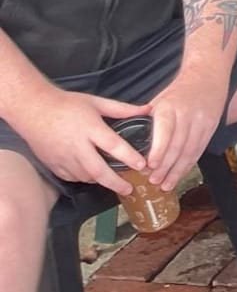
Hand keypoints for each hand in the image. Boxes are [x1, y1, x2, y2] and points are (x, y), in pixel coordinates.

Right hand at [13, 88, 149, 192]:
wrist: (33, 110)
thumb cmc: (68, 104)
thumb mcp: (97, 102)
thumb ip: (123, 109)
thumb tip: (148, 109)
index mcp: (90, 128)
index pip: (113, 145)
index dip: (128, 156)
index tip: (142, 165)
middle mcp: (77, 146)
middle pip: (98, 170)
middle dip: (116, 182)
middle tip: (130, 189)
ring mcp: (63, 158)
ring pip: (86, 176)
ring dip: (101, 181)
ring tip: (116, 182)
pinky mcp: (53, 165)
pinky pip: (72, 177)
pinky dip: (84, 178)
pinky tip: (93, 176)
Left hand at [144, 64, 229, 189]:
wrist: (208, 74)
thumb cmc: (179, 90)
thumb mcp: (160, 100)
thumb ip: (148, 121)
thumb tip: (131, 144)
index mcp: (171, 106)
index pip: (165, 131)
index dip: (158, 150)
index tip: (149, 166)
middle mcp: (188, 114)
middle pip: (178, 145)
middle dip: (166, 166)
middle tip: (154, 181)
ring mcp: (202, 121)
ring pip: (190, 150)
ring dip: (178, 170)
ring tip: (166, 184)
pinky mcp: (212, 127)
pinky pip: (200, 149)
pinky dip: (189, 164)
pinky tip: (181, 174)